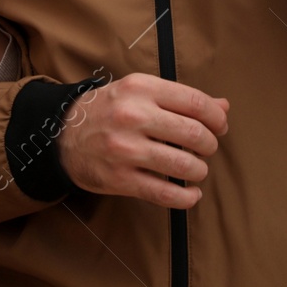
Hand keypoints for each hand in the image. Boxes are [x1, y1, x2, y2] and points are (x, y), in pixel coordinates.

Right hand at [55, 73, 228, 208]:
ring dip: (199, 171)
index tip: (220, 126)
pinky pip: (166, 194)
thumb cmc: (108, 109)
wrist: (62, 135)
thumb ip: (180, 98)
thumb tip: (223, 107)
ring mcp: (126, 149)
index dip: (216, 117)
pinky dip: (187, 198)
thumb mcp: (138, 92)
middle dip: (209, 145)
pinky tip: (191, 194)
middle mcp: (133, 116)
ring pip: (185, 166)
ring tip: (195, 169)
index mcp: (140, 88)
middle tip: (206, 149)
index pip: (195, 102)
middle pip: (195, 134)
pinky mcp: (120, 179)